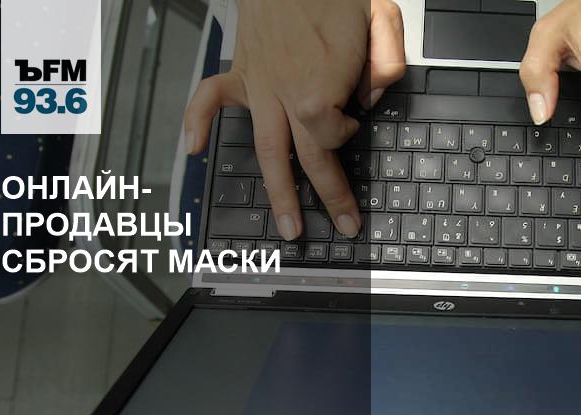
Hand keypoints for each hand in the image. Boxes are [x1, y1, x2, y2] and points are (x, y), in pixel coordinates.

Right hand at [184, 0, 405, 239]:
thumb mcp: (381, 17)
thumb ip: (386, 63)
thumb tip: (371, 99)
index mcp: (318, 85)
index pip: (332, 134)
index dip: (345, 132)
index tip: (352, 118)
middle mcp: (285, 94)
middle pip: (307, 158)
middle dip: (329, 197)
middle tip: (344, 225)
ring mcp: (260, 86)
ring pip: (266, 150)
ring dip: (278, 192)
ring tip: (288, 227)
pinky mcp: (243, 71)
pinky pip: (210, 98)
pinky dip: (196, 121)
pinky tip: (193, 149)